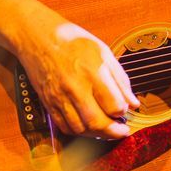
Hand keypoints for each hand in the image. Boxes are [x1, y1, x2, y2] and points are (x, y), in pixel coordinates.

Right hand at [13, 19, 139, 139]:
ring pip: (80, 128)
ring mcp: (59, 96)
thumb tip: (133, 102)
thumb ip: (120, 79)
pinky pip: (64, 126)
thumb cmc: (70, 41)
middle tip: (121, 131)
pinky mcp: (48, 102)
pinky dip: (78, 132)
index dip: (123, 111)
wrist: (37, 36)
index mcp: (92, 71)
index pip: (114, 105)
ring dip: (96, 134)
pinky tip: (87, 126)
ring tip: (105, 129)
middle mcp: (75, 86)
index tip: (125, 110)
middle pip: (96, 121)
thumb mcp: (103, 52)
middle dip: (113, 131)